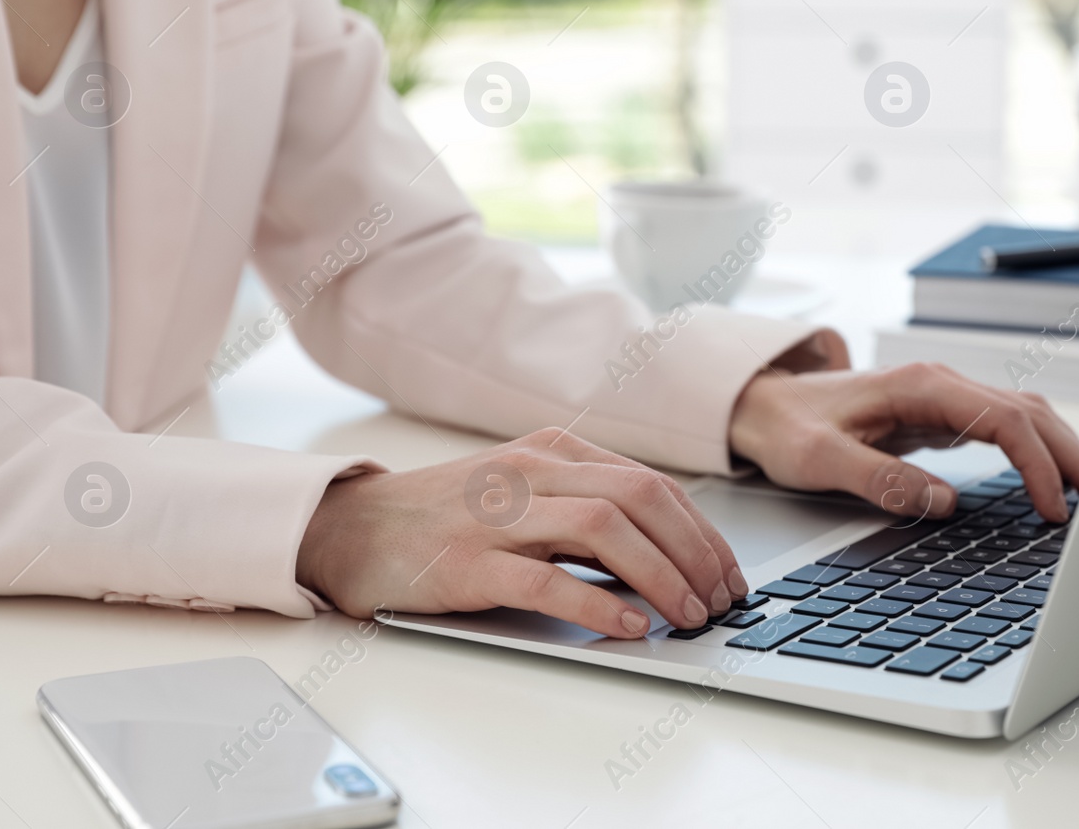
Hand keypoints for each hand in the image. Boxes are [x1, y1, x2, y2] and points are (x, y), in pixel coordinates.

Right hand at [297, 430, 748, 634]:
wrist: (351, 528)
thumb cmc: (446, 515)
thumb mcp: (524, 491)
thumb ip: (585, 508)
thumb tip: (666, 552)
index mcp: (553, 451)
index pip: (651, 483)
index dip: (701, 531)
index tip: (727, 573)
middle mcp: (530, 472)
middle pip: (640, 498)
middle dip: (695, 552)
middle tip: (720, 599)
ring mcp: (497, 514)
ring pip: (604, 529)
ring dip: (661, 575)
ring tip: (687, 614)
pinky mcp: (467, 563)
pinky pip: (545, 580)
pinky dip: (596, 604)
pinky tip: (629, 626)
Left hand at [728, 363, 1078, 522]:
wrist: (762, 405)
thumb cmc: (787, 428)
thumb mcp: (821, 459)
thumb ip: (880, 479)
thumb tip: (944, 503)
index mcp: (921, 387)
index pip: (1004, 420)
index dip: (1037, 465)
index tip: (1051, 510)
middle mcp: (940, 384)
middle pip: (1028, 411)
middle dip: (1069, 455)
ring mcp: (943, 398)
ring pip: (1022, 415)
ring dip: (1058, 451)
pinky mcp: (939, 416)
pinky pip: (1002, 428)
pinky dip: (1034, 452)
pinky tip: (1047, 483)